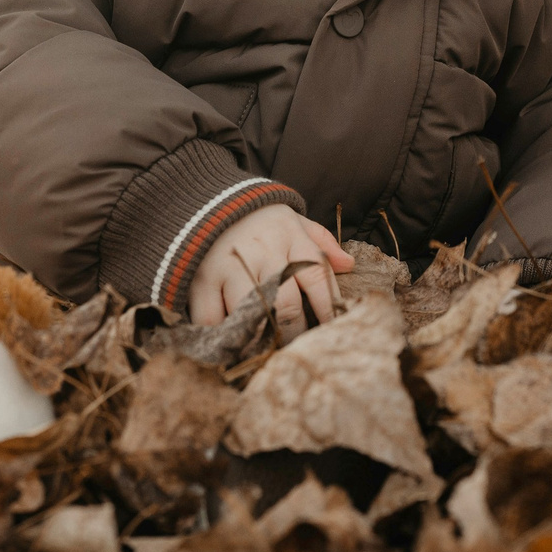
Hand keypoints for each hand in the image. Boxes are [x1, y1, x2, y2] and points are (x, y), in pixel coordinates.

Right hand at [187, 204, 355, 338]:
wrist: (205, 199)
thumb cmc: (257, 217)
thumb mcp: (292, 220)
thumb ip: (321, 242)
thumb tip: (349, 265)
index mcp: (290, 238)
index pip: (318, 278)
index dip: (327, 310)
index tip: (329, 331)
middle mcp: (263, 253)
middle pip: (287, 305)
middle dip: (295, 333)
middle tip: (297, 349)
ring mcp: (231, 266)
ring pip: (254, 314)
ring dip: (263, 339)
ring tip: (269, 352)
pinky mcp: (202, 279)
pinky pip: (213, 318)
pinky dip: (223, 335)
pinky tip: (232, 344)